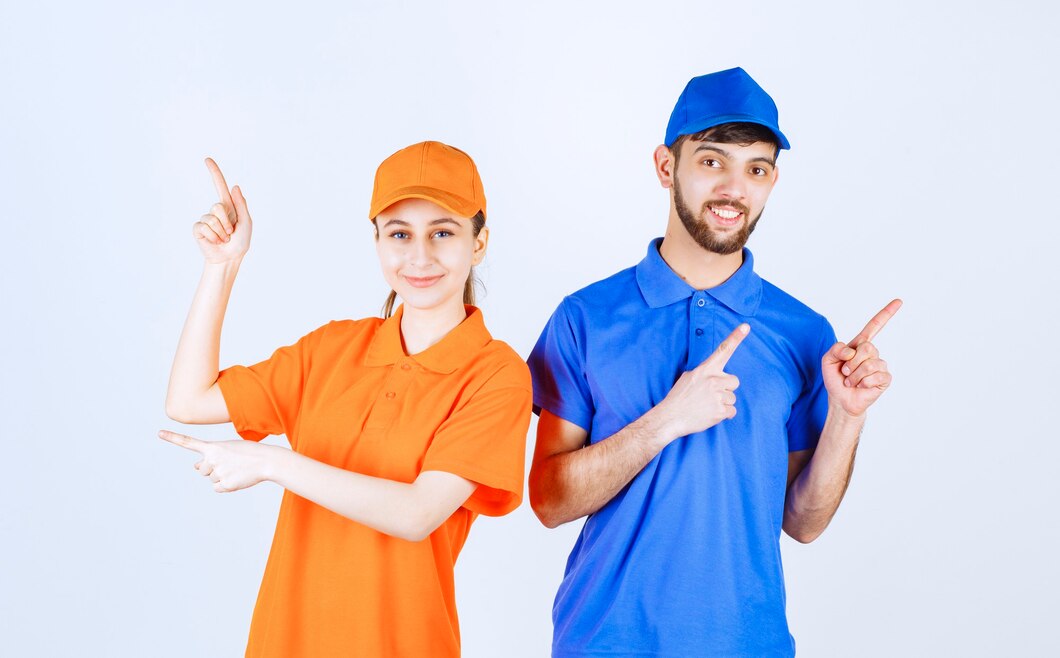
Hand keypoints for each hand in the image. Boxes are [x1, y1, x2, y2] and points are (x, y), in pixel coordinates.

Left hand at [159, 429, 279, 492]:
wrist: (266, 460)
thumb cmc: (248, 452)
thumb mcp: (228, 448)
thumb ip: (210, 455)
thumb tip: (195, 467)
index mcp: (213, 447)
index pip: (189, 442)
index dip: (173, 438)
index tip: (159, 433)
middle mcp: (212, 459)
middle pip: (201, 469)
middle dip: (210, 468)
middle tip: (228, 464)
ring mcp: (218, 472)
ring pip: (211, 479)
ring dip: (221, 476)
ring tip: (236, 469)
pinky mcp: (226, 484)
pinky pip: (218, 488)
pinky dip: (226, 486)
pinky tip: (237, 478)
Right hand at [194, 158, 252, 263]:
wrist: (230, 258)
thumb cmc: (240, 242)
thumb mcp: (246, 222)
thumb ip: (241, 204)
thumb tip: (235, 186)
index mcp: (228, 206)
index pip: (220, 186)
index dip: (214, 173)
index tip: (207, 159)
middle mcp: (215, 211)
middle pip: (218, 206)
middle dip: (226, 222)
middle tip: (230, 233)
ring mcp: (206, 219)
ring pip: (212, 219)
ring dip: (221, 232)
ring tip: (224, 239)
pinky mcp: (198, 229)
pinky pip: (204, 227)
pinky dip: (213, 236)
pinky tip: (215, 241)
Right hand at [654, 324, 748, 439]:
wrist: (670, 418)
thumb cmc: (678, 398)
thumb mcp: (688, 377)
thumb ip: (704, 373)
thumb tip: (716, 377)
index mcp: (705, 369)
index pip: (723, 350)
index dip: (736, 337)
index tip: (746, 326)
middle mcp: (713, 380)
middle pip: (734, 381)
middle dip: (726, 388)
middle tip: (711, 395)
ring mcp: (717, 395)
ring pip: (732, 398)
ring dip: (723, 403)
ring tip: (707, 406)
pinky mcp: (720, 410)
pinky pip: (732, 411)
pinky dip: (724, 414)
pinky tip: (711, 414)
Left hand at [822, 299, 901, 417]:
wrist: (841, 399)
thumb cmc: (835, 378)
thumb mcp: (827, 360)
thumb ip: (835, 349)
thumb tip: (851, 351)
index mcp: (859, 345)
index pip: (874, 326)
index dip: (886, 313)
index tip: (899, 301)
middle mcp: (872, 353)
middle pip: (867, 347)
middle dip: (851, 362)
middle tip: (846, 372)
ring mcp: (880, 365)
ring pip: (869, 364)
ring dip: (855, 375)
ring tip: (851, 381)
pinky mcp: (885, 378)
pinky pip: (875, 376)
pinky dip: (863, 383)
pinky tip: (861, 386)